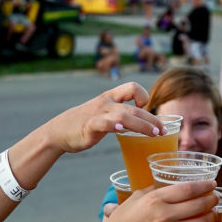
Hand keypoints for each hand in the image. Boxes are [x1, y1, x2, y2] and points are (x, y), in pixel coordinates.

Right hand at [44, 82, 163, 153]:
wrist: (58, 132)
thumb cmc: (85, 123)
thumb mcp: (104, 113)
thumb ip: (121, 114)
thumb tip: (140, 123)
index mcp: (110, 97)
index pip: (132, 87)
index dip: (143, 95)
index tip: (146, 109)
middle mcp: (106, 103)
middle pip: (134, 107)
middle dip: (151, 119)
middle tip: (163, 131)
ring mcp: (97, 113)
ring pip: (124, 115)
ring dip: (141, 125)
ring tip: (153, 134)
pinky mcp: (89, 126)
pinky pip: (103, 123)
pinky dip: (113, 126)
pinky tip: (121, 130)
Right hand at [90, 181, 217, 221]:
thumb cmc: (124, 218)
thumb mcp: (137, 197)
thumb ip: (156, 190)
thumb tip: (172, 184)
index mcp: (156, 199)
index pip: (187, 189)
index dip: (203, 185)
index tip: (211, 183)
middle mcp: (165, 215)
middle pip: (198, 205)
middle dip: (211, 200)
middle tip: (215, 197)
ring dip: (210, 217)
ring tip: (213, 212)